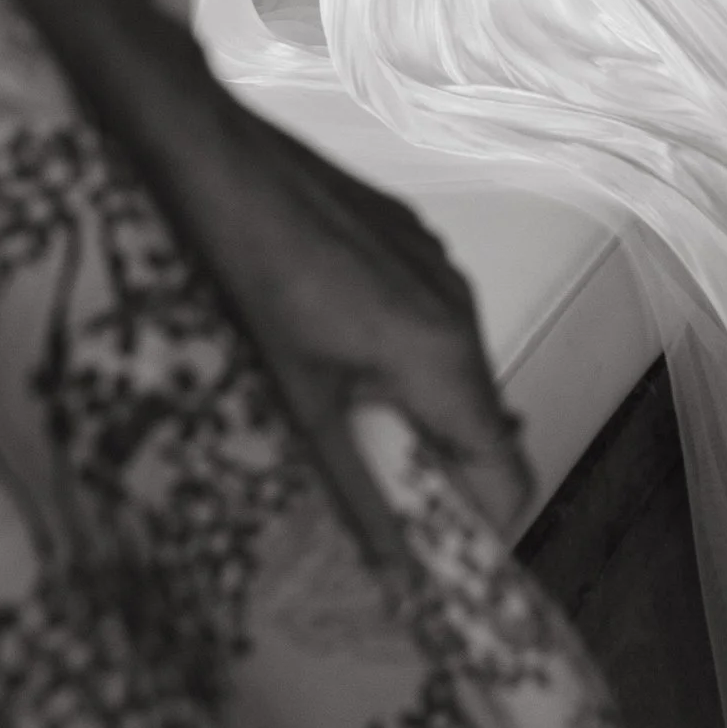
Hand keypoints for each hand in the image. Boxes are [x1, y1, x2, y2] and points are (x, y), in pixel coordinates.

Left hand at [169, 90, 536, 543]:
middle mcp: (457, 307)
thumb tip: (390, 566)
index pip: (508, 471)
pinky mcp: (410, 241)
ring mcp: (438, 267)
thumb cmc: (250, 269)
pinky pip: (428, 320)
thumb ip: (354, 490)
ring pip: (453, 370)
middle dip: (436, 474)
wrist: (218, 161)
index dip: (481, 528)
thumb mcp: (298, 402)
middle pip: (481, 424)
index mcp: (441, 355)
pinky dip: (397, 358)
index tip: (436, 562)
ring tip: (337, 423)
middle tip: (371, 504)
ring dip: (413, 413)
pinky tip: (330, 354)